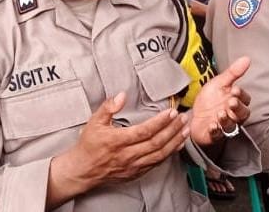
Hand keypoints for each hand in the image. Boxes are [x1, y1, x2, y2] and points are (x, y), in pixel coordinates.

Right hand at [51, 93, 189, 192]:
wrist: (83, 170)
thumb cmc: (88, 146)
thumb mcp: (94, 122)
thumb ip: (108, 107)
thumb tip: (122, 96)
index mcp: (117, 141)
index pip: (144, 131)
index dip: (160, 122)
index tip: (171, 113)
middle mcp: (127, 155)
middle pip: (156, 143)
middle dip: (173, 129)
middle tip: (183, 118)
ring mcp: (133, 165)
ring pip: (160, 154)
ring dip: (174, 142)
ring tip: (185, 130)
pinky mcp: (136, 172)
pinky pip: (156, 163)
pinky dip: (169, 154)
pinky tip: (176, 145)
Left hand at [189, 57, 251, 145]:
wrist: (193, 115)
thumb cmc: (209, 100)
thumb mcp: (219, 83)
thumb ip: (233, 72)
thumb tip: (246, 59)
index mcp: (235, 101)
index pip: (245, 99)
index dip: (241, 95)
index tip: (234, 90)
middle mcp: (232, 114)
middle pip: (242, 114)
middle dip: (237, 108)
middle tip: (230, 102)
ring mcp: (223, 125)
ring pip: (231, 125)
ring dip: (227, 120)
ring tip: (220, 113)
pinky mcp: (213, 134)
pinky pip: (217, 135)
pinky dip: (215, 131)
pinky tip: (212, 125)